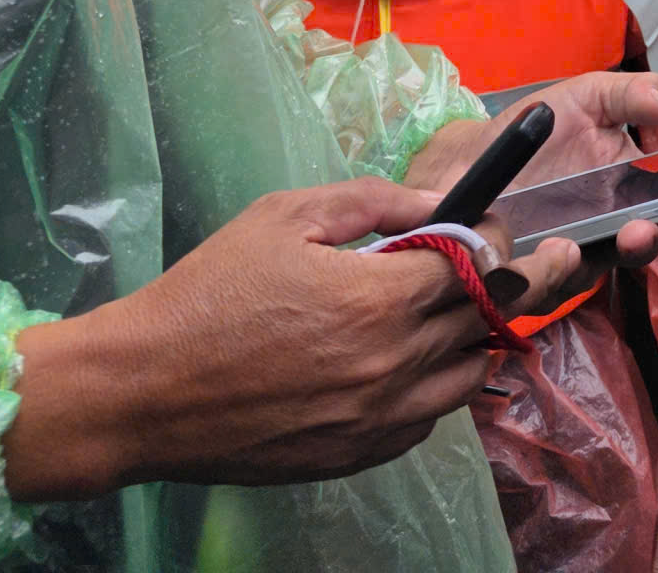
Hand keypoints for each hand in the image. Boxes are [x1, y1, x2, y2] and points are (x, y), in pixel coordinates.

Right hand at [4, 178, 507, 499]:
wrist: (141, 393)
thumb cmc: (208, 293)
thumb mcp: (285, 216)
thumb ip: (374, 201)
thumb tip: (442, 201)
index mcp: (379, 300)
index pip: (480, 262)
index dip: (492, 236)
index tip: (488, 223)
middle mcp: (392, 365)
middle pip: (486, 317)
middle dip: (506, 280)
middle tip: (516, 259)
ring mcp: (377, 420)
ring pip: (468, 374)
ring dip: (472, 337)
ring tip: (455, 312)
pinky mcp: (356, 457)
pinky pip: (427, 421)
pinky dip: (432, 388)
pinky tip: (406, 363)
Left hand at [413, 72, 657, 315]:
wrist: (474, 155)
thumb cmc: (541, 127)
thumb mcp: (586, 98)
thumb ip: (626, 94)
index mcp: (631, 189)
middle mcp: (608, 230)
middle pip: (636, 250)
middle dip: (641, 245)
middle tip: (640, 232)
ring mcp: (567, 257)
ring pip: (586, 276)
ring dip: (585, 266)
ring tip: (574, 248)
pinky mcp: (526, 277)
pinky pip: (533, 288)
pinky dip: (532, 278)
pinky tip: (524, 258)